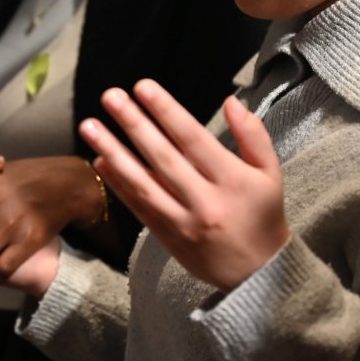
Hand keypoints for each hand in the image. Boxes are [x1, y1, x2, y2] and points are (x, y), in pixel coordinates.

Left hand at [78, 79, 289, 292]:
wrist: (259, 273)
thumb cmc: (263, 214)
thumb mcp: (270, 173)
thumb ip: (253, 135)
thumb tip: (231, 101)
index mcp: (233, 181)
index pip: (194, 139)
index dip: (167, 112)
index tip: (144, 87)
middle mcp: (205, 202)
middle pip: (163, 157)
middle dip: (134, 124)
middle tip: (110, 96)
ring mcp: (183, 223)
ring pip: (143, 183)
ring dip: (112, 152)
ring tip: (89, 125)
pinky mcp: (168, 238)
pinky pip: (139, 207)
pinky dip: (118, 184)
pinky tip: (100, 160)